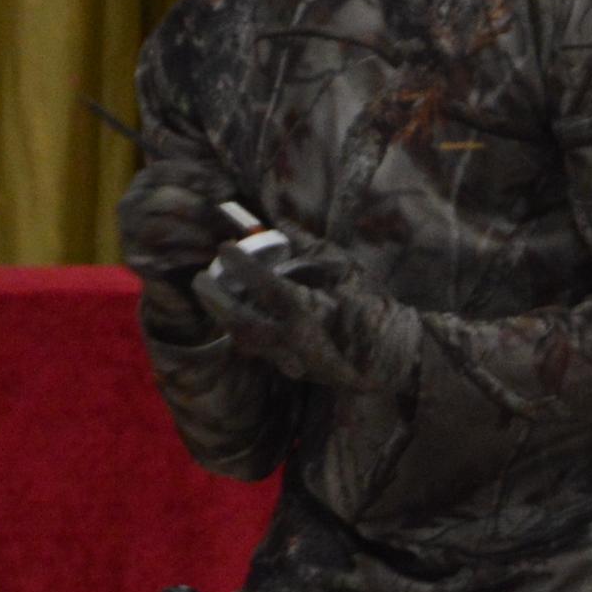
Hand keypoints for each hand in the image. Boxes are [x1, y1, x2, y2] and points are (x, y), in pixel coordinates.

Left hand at [190, 228, 420, 393]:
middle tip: (200, 278)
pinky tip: (235, 319)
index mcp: (309, 308)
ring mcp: (291, 358)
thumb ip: (309, 245)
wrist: (392, 355)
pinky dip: (243, 333)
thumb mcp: (344, 268)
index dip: (239, 263)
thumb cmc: (372, 305)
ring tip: (213, 297)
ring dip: (223, 317)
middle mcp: (293, 337)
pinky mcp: (293, 369)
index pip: (262, 283)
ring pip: (244, 339)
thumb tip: (280, 221)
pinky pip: (259, 350)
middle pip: (239, 319)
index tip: (224, 247)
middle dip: (215, 298)